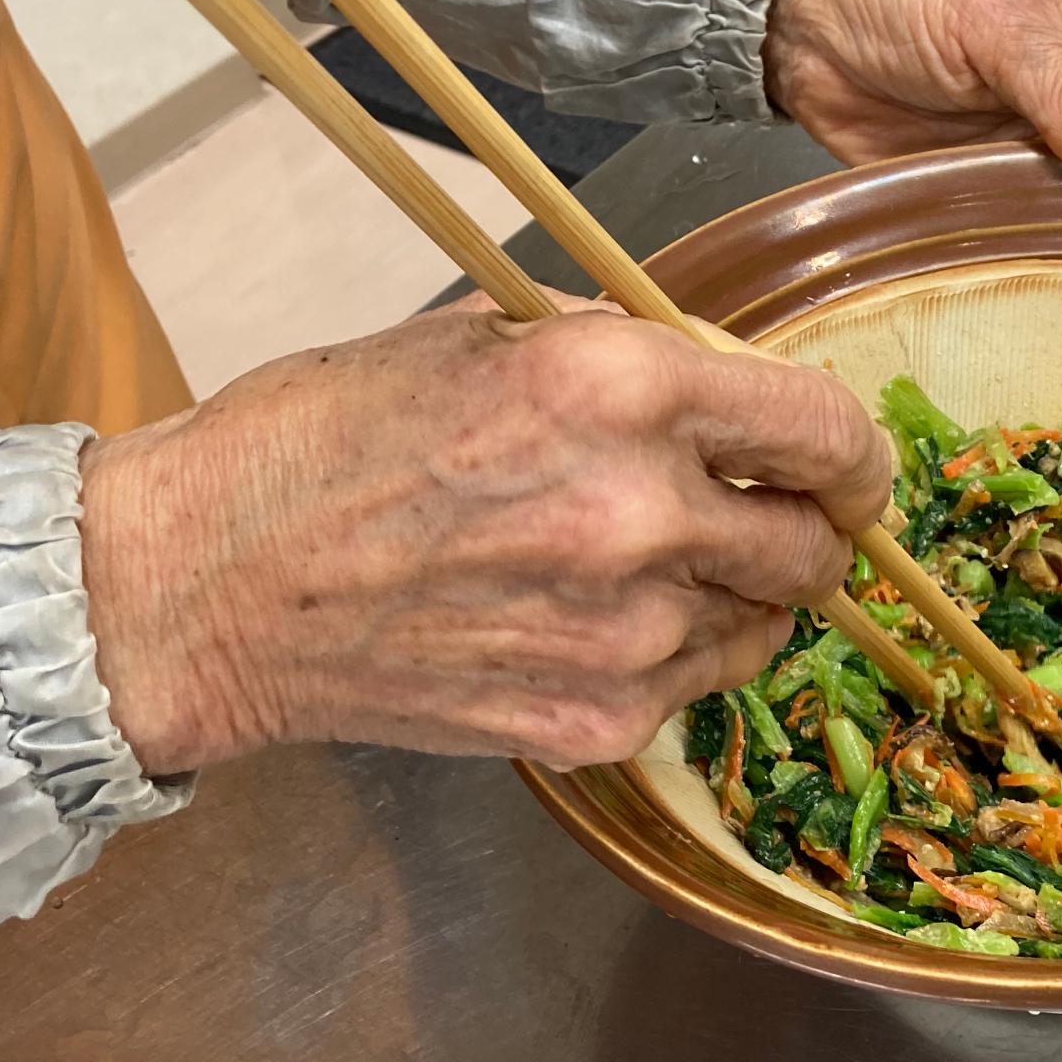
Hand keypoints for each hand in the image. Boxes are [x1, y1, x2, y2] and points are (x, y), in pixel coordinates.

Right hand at [78, 298, 890, 774]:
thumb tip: (724, 383)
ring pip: (766, 626)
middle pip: (817, 545)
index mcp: (617, 386)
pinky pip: (695, 688)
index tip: (848, 466)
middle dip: (806, 530)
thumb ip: (625, 357)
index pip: (821, 427)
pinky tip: (590, 623)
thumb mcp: (483, 339)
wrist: (208, 589)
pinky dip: (672, 657)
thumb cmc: (326, 443)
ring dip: (734, 596)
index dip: (853, 452)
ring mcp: (623, 632)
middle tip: (763, 520)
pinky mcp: (595, 721)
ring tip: (642, 569)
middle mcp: (640, 510)